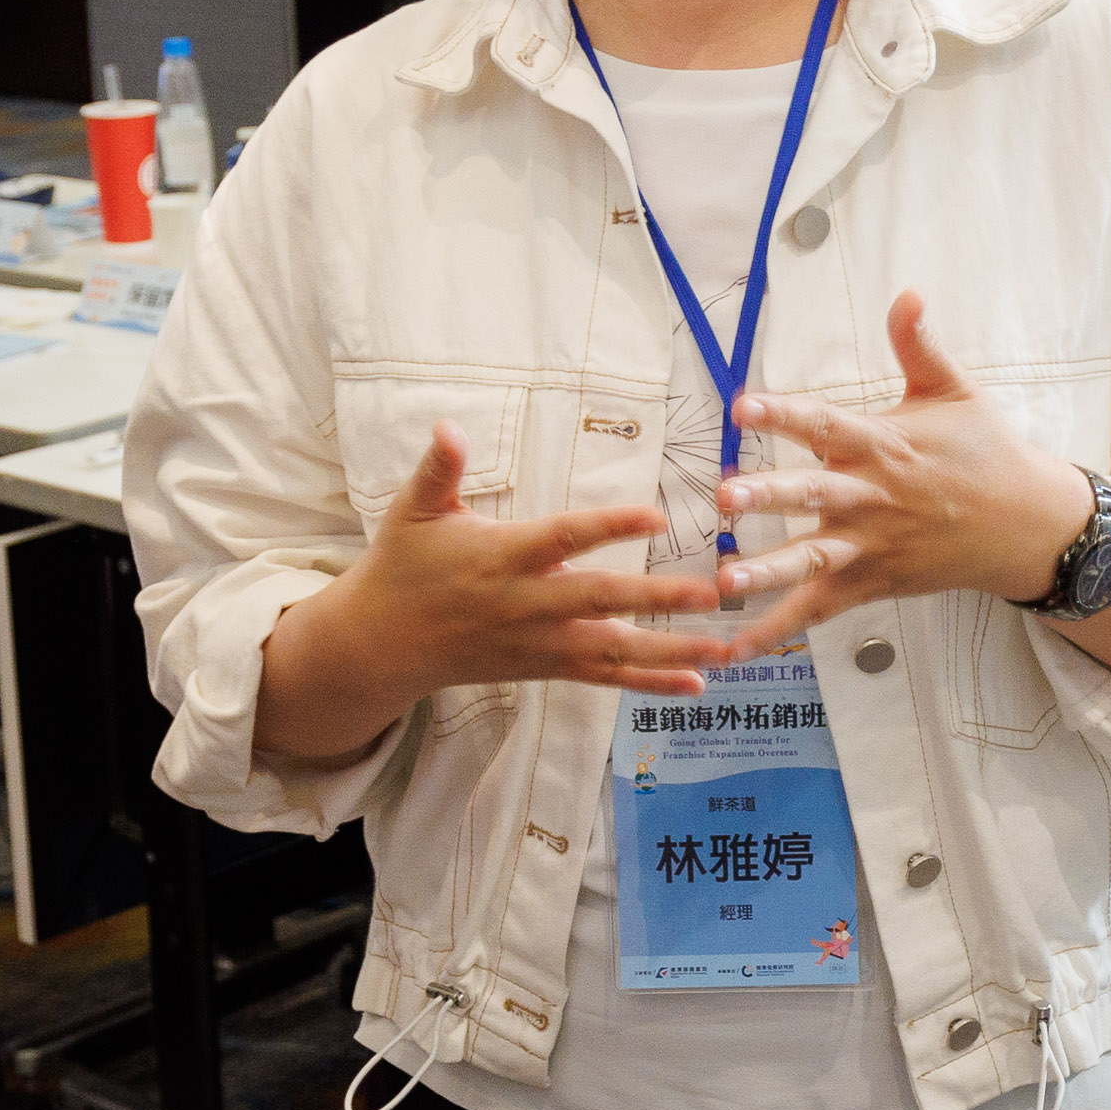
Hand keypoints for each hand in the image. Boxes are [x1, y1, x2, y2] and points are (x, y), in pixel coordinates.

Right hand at [262, 427, 732, 757]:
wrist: (382, 644)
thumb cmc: (403, 566)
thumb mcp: (413, 511)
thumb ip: (438, 469)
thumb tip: (450, 426)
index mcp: (502, 557)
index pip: (564, 539)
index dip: (609, 525)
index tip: (658, 512)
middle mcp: (527, 605)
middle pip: (602, 601)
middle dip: (659, 598)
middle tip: (713, 592)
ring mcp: (539, 643)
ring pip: (613, 650)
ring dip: (673, 650)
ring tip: (728, 646)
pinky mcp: (545, 668)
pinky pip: (604, 678)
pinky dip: (651, 682)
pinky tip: (698, 683)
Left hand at [707, 297, 1091, 658]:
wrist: (1026, 524)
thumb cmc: (984, 452)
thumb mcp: (955, 391)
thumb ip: (920, 347)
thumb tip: (907, 293)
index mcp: (885, 444)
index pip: (828, 424)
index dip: (786, 414)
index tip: (743, 404)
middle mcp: (874, 497)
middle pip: (817, 496)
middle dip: (772, 496)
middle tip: (726, 495)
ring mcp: (873, 545)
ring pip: (815, 560)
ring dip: (770, 571)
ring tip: (726, 580)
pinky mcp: (873, 582)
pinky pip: (821, 608)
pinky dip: (780, 629)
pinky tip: (738, 646)